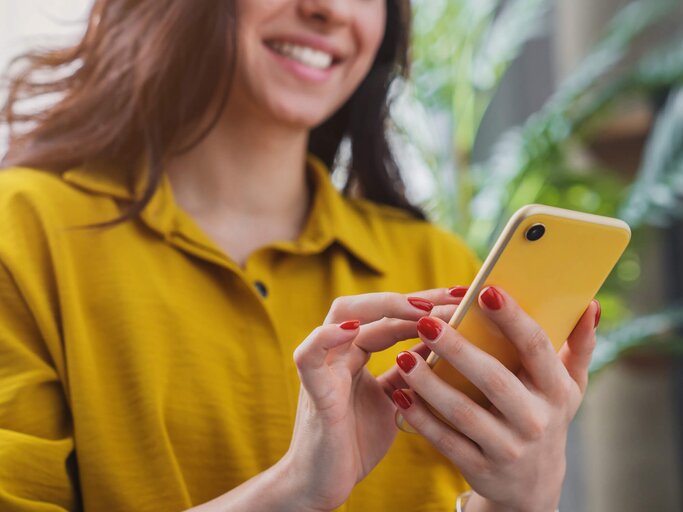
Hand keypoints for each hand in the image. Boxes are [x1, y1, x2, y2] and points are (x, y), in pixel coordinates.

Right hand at [282, 287, 464, 511]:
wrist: (323, 485)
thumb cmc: (356, 443)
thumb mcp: (394, 401)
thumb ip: (409, 372)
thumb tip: (444, 345)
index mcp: (356, 354)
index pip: (391, 316)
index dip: (426, 304)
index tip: (463, 298)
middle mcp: (339, 353)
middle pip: (369, 306)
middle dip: (412, 298)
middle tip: (454, 297)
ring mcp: (324, 368)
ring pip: (341, 316)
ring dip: (383, 307)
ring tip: (422, 308)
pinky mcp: (313, 391)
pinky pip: (310, 355)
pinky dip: (327, 337)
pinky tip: (353, 328)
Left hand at [392, 286, 599, 511]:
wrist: (533, 487)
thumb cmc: (546, 416)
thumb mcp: (569, 387)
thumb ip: (579, 346)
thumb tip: (589, 304)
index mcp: (555, 390)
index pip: (535, 347)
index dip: (512, 319)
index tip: (486, 291)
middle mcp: (535, 420)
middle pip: (493, 379)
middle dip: (458, 349)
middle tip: (426, 321)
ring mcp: (507, 448)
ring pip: (464, 412)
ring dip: (431, 384)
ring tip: (403, 357)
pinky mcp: (481, 468)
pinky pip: (446, 441)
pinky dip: (421, 418)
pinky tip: (400, 395)